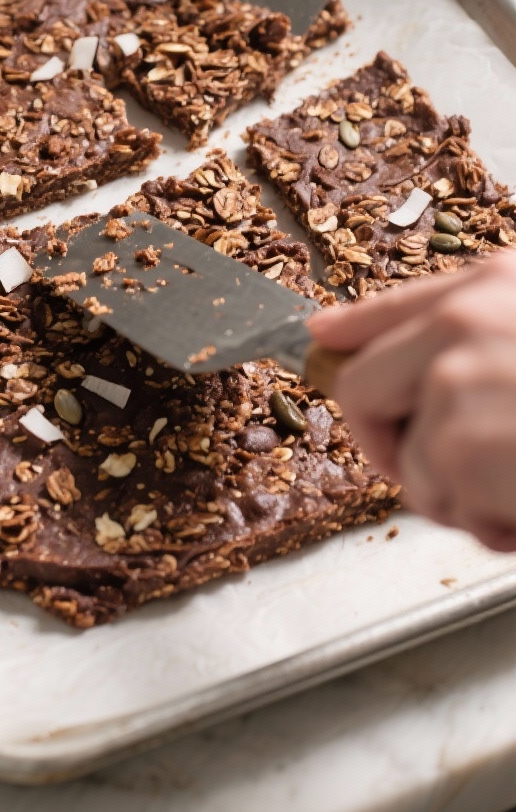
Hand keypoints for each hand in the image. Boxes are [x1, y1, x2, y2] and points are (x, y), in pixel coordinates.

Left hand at [309, 251, 515, 551]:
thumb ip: (472, 315)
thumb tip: (344, 328)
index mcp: (491, 288)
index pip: (383, 310)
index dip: (347, 336)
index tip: (317, 342)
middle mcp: (459, 326)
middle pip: (361, 392)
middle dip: (394, 443)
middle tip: (450, 470)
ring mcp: (456, 386)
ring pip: (411, 465)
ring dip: (465, 495)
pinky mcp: (463, 449)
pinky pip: (446, 504)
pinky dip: (493, 524)